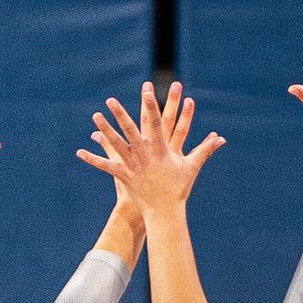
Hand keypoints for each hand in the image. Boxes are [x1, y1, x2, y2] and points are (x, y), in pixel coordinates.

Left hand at [76, 82, 223, 217]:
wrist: (165, 211)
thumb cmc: (179, 187)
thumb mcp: (192, 166)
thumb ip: (206, 150)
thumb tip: (221, 139)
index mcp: (161, 149)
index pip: (156, 123)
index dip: (152, 106)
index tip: (147, 91)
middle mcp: (145, 154)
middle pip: (131, 130)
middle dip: (121, 113)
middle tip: (111, 100)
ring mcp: (133, 164)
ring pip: (116, 143)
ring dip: (105, 129)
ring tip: (96, 116)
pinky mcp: (123, 175)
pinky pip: (105, 165)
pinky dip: (93, 158)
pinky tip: (80, 151)